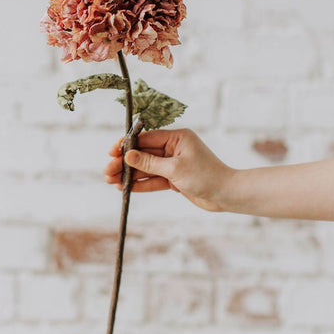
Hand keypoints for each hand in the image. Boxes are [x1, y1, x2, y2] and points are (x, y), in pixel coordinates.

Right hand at [104, 127, 235, 212]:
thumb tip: (128, 155)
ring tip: (111, 181)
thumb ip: (149, 162)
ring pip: (146, 168)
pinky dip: (140, 184)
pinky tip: (125, 188)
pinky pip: (153, 179)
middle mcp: (174, 148)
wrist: (226, 195)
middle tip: (107, 171)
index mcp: (177, 138)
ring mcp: (173, 164)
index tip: (112, 152)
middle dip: (125, 163)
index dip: (127, 146)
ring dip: (129, 174)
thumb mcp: (175, 168)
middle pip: (143, 154)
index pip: (146, 138)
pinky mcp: (174, 179)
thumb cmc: (206, 176)